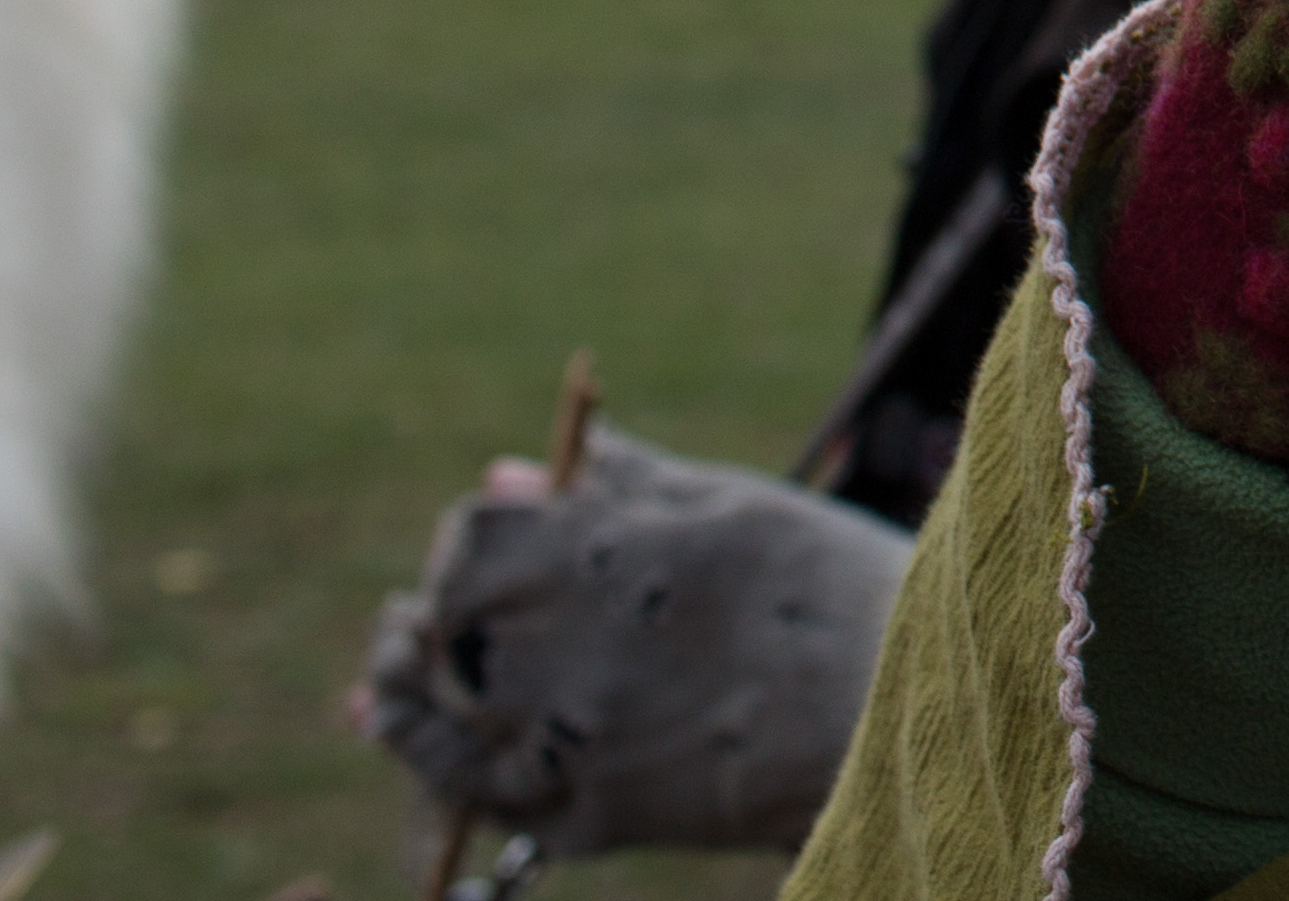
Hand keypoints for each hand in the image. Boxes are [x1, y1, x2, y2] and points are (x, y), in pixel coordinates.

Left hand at [354, 426, 913, 858]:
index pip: (474, 538)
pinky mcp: (595, 815)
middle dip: (432, 618)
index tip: (493, 540)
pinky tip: (416, 748)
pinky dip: (440, 770)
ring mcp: (573, 736)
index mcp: (599, 551)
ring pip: (445, 718)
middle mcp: (566, 645)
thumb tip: (513, 472)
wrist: (903, 703)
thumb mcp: (726, 505)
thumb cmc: (826, 583)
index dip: (474, 540)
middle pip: (444, 629)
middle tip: (423, 617)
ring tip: (384, 679)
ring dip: (401, 696)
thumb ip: (615, 488)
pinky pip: (487, 799)